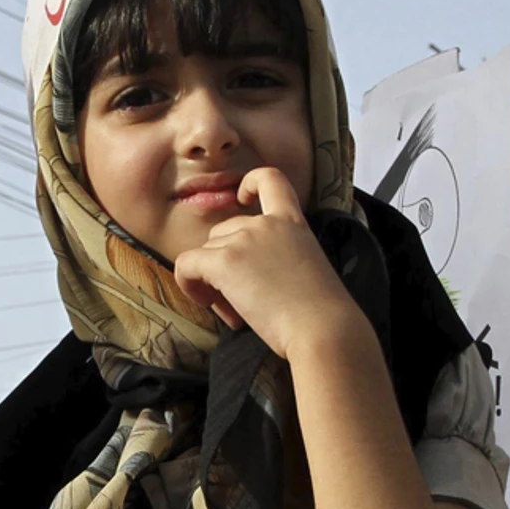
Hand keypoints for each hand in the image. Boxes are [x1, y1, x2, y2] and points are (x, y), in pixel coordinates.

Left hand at [172, 168, 366, 359]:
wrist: (323, 329)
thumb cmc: (320, 314)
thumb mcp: (307, 267)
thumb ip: (279, 256)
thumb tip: (247, 278)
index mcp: (293, 222)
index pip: (270, 178)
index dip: (249, 183)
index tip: (241, 199)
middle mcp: (266, 224)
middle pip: (222, 232)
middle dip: (222, 264)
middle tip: (242, 299)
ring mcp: (244, 240)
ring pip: (204, 253)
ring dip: (211, 281)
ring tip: (237, 310)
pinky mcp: (225, 262)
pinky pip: (186, 266)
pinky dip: (189, 285)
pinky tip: (209, 303)